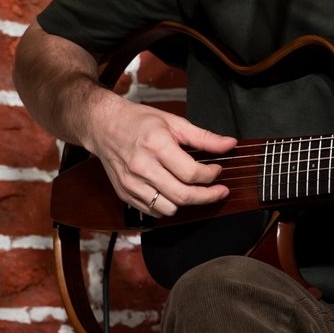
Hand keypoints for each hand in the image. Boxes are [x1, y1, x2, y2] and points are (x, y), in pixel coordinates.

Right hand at [82, 92, 236, 218]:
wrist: (103, 126)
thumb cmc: (139, 121)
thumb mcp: (174, 121)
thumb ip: (204, 137)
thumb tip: (230, 144)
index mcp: (156, 144)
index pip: (191, 172)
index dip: (211, 175)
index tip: (218, 171)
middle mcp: (142, 166)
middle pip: (182, 195)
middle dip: (207, 196)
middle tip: (219, 191)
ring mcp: (131, 183)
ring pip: (168, 208)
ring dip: (186, 203)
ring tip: (193, 190)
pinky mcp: (124, 194)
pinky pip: (152, 211)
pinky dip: (167, 206)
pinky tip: (172, 192)